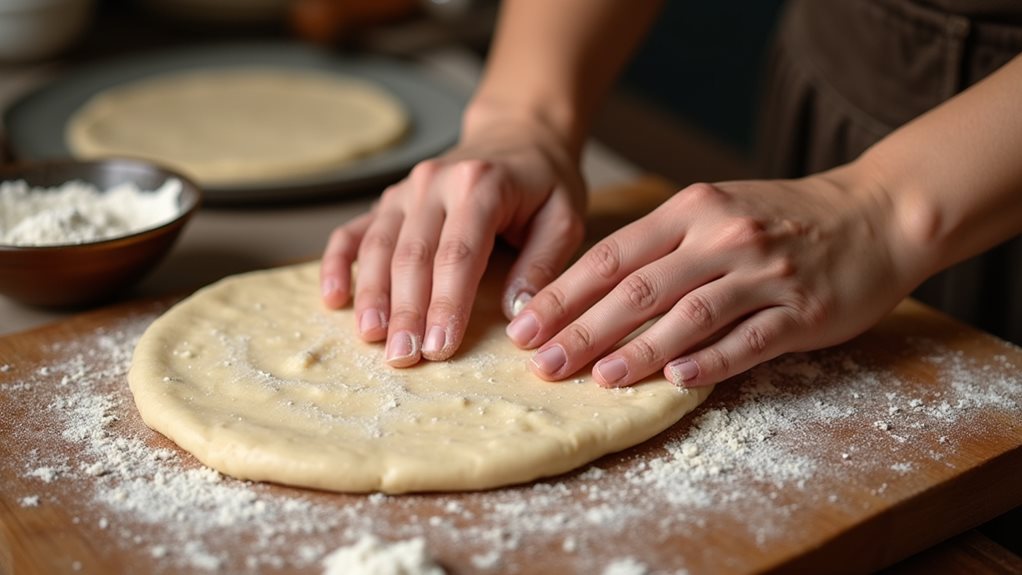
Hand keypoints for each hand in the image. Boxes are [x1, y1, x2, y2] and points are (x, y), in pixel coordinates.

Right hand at [321, 116, 585, 366]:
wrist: (518, 136)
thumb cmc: (544, 183)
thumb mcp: (564, 217)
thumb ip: (542, 264)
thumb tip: (517, 314)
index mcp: (481, 184)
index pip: (459, 253)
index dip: (446, 302)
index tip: (440, 347)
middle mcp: (435, 182)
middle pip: (413, 253)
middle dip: (406, 310)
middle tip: (403, 357)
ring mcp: (406, 190)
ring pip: (378, 245)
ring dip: (371, 295)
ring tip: (371, 339)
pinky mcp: (388, 200)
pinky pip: (354, 231)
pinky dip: (337, 263)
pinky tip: (333, 298)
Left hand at [505, 165, 921, 387]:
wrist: (875, 213)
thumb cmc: (780, 216)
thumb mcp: (714, 209)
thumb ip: (659, 244)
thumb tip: (588, 291)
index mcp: (691, 210)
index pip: (611, 255)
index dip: (563, 294)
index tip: (525, 327)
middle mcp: (722, 236)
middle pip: (639, 288)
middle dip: (584, 329)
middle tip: (544, 364)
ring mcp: (764, 273)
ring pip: (689, 315)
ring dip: (639, 350)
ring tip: (599, 378)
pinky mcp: (801, 310)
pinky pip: (748, 340)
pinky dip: (709, 361)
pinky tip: (675, 380)